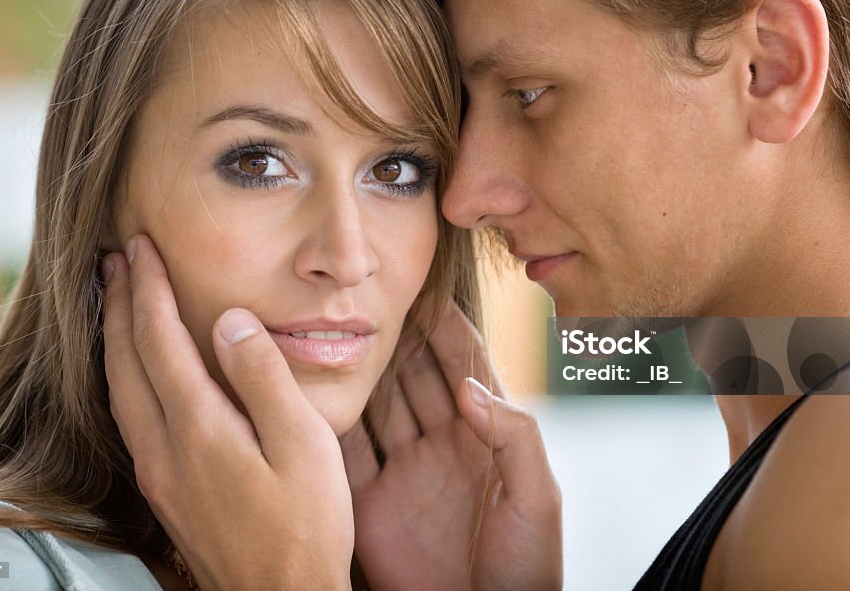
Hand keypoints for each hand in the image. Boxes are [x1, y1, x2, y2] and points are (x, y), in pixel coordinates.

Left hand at [102, 234, 352, 590]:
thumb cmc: (306, 523)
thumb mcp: (303, 443)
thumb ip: (263, 377)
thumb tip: (228, 319)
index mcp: (199, 427)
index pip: (158, 339)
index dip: (147, 288)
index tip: (139, 246)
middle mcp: (164, 447)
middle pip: (124, 361)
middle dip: (118, 303)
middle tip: (115, 259)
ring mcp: (159, 472)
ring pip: (119, 389)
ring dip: (114, 338)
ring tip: (116, 301)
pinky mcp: (165, 490)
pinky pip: (129, 415)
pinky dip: (124, 374)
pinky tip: (136, 371)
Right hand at [343, 301, 562, 590]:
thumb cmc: (528, 568)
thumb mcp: (537, 498)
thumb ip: (515, 436)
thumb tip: (469, 388)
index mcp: (487, 434)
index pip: (465, 363)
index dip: (444, 324)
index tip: (419, 287)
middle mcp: (443, 442)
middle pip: (414, 373)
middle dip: (393, 334)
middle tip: (363, 297)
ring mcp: (405, 470)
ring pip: (377, 404)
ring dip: (357, 369)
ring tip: (328, 330)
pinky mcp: (372, 502)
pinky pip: (347, 453)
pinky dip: (329, 423)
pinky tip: (311, 391)